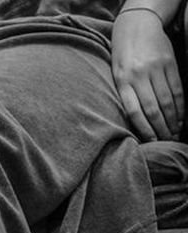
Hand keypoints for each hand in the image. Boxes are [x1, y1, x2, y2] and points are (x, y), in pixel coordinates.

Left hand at [111, 11, 183, 140]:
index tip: (152, 141)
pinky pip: (177, 88)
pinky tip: (181, 116)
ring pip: (166, 100)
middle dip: (161, 128)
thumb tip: (136, 123)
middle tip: (167, 141)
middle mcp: (139, 75)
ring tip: (175, 132)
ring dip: (172, 120)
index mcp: (123, 82)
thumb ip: (125, 95)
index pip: (135, 111)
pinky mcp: (169, 62)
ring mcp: (155, 68)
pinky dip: (180, 105)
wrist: (137, 24)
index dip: (145, 129)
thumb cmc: (123, 56)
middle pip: (153, 109)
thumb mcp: (117, 75)